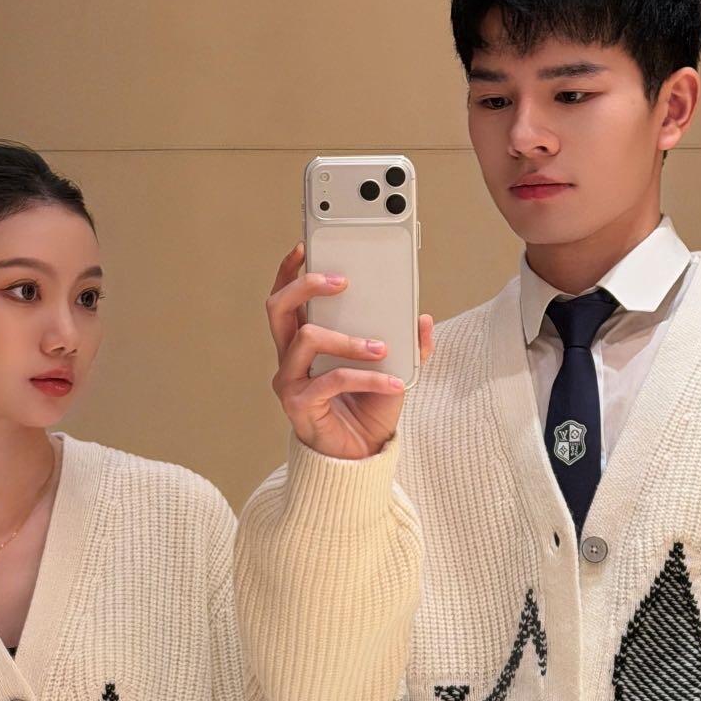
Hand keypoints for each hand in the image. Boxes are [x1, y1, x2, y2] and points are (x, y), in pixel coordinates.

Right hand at [266, 241, 434, 459]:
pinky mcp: (300, 406)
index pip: (285, 298)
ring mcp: (290, 382)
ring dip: (348, 338)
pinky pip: (333, 380)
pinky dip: (368, 377)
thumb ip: (409, 344)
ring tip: (381, 346)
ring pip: (306, 339)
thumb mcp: (395, 368)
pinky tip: (394, 382)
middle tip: (342, 281)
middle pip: (278, 308)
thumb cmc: (368, 407)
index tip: (307, 245)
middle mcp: (289, 358)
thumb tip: (422, 317)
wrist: (362, 455)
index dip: (290, 270)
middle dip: (307, 286)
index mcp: (303, 342)